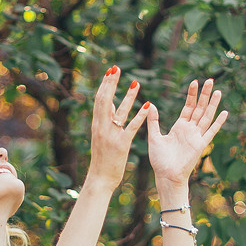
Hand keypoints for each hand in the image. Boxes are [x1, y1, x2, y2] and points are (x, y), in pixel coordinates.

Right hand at [87, 66, 149, 190]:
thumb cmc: (102, 157)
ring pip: (119, 112)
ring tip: (136, 83)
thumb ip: (104, 120)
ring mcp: (111, 135)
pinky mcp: (121, 144)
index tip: (110, 71)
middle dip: (111, 83)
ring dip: (128, 97)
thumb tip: (108, 103)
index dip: (104, 84)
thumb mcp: (100, 136)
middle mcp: (101, 127)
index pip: (99, 100)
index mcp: (96, 124)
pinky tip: (148, 106)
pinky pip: (132, 127)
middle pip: (105, 101)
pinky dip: (140, 116)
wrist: (99, 178)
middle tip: (117, 68)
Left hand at [146, 79, 227, 186]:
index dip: (191, 95)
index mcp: (179, 127)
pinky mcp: (200, 145)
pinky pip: (211, 132)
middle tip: (210, 80)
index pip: (188, 107)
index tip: (194, 82)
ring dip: (212, 104)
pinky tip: (224, 113)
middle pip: (199, 108)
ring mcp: (196, 136)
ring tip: (218, 91)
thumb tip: (151, 105)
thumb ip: (153, 121)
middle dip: (204, 94)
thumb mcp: (154, 137)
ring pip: (206, 116)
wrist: (166, 176)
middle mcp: (190, 130)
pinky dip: (218, 123)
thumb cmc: (159, 160)